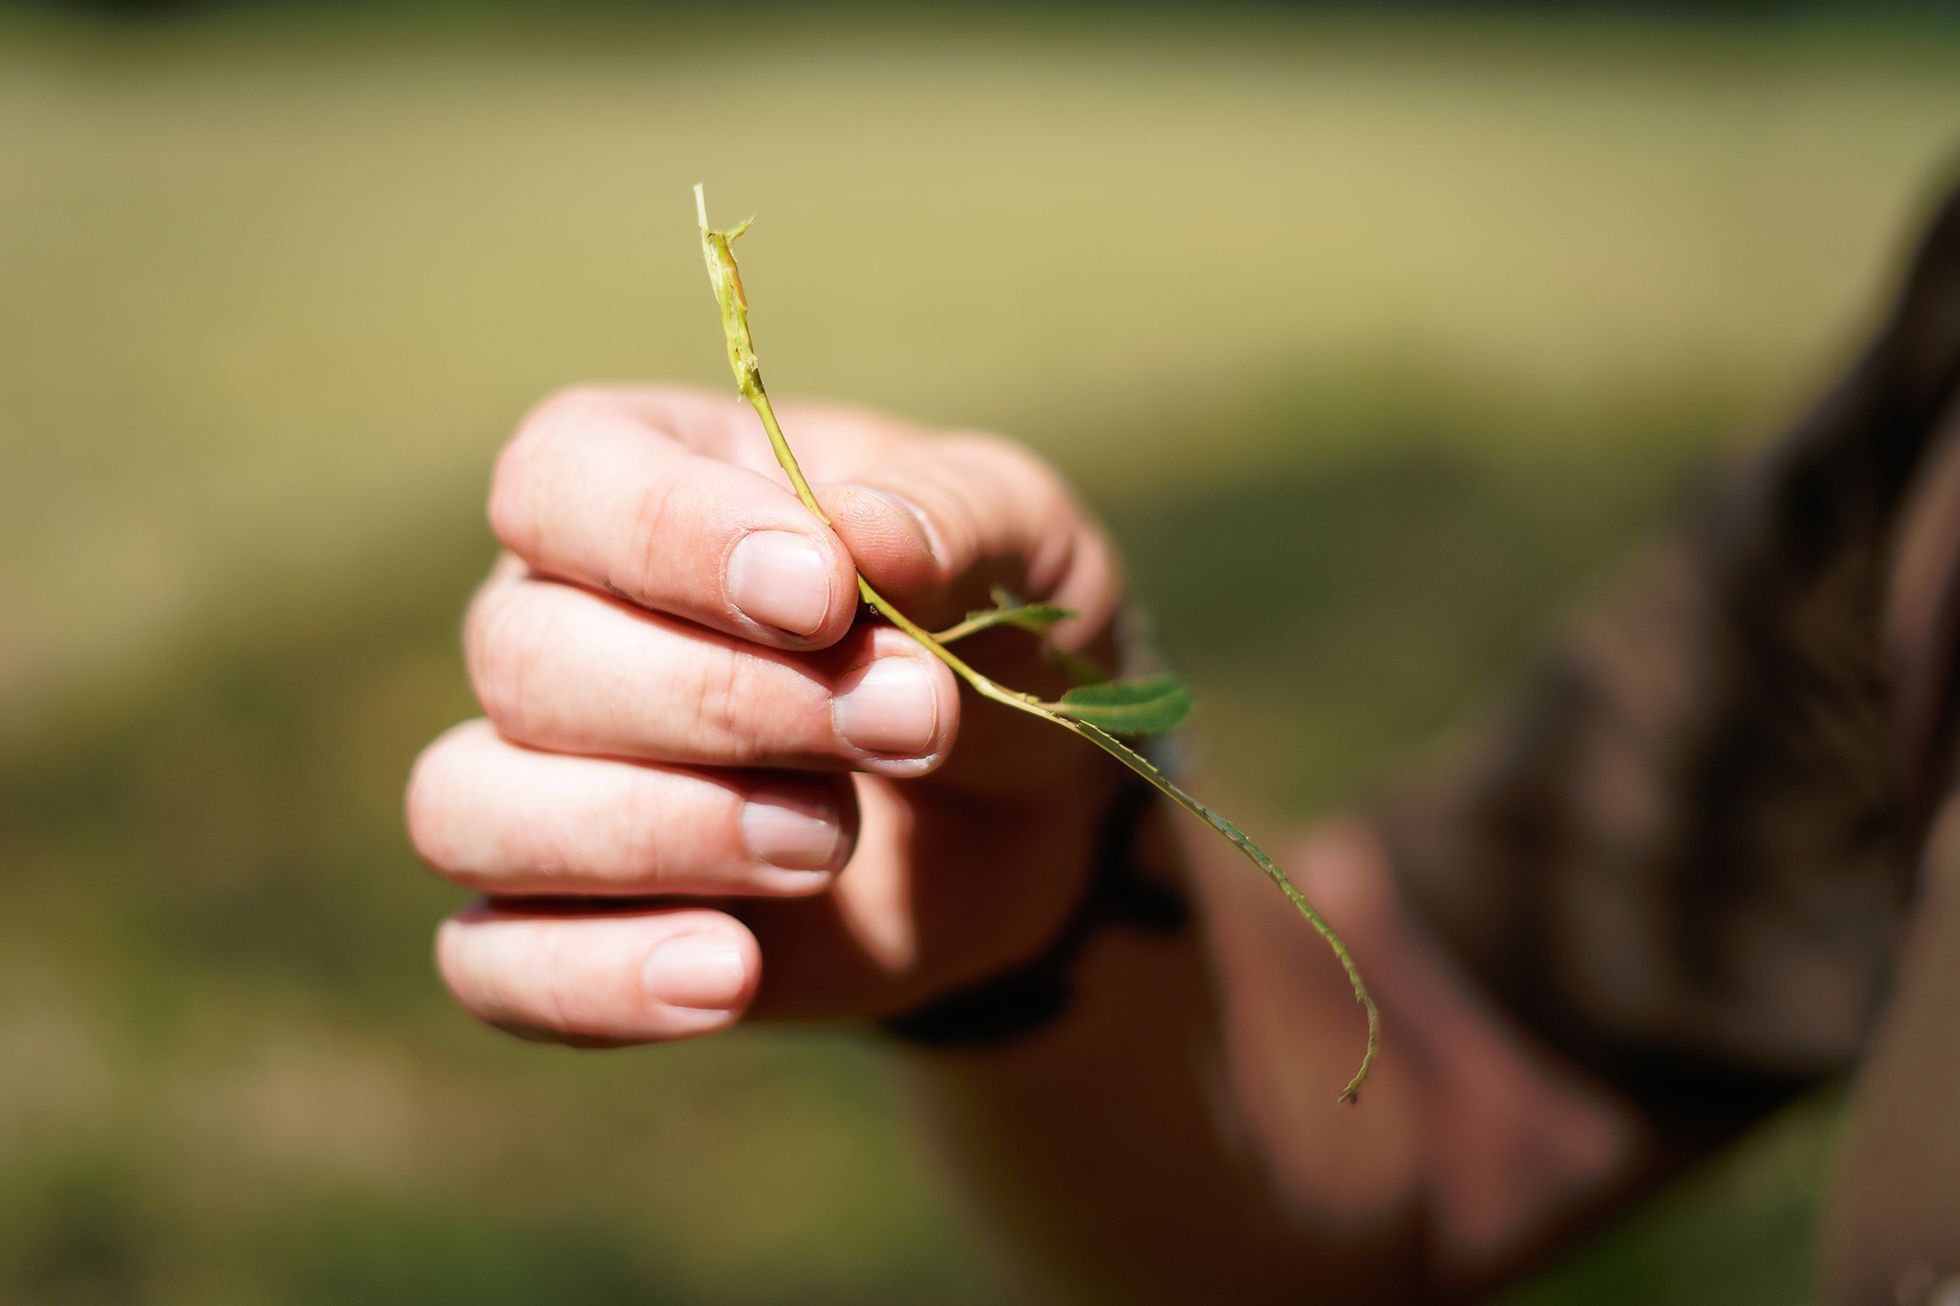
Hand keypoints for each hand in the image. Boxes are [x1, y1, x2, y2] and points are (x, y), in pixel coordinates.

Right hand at [406, 385, 1128, 1043]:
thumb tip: (863, 536)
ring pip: (472, 807)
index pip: (564, 481)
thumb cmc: (991, 631)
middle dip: (723, 702)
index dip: (672, 537)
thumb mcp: (1021, 542)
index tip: (825, 596)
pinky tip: (730, 976)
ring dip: (658, 833)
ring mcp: (540, 780)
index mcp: (640, 477)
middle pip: (526, 656)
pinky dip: (595, 978)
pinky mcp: (564, 925)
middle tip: (905, 724)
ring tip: (829, 844)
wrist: (1023, 811)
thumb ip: (952, 522)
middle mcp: (554, 617)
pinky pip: (492, 965)